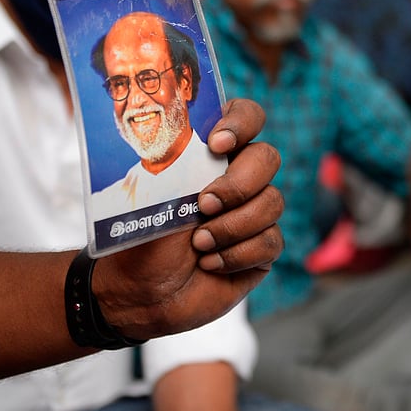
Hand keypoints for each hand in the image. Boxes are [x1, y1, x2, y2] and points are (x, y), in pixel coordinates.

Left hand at [93, 98, 283, 339]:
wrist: (138, 293)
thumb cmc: (140, 238)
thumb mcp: (155, 193)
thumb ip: (185, 162)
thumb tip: (209, 145)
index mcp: (211, 154)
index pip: (246, 117)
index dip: (241, 123)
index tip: (217, 144)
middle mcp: (237, 178)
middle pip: (267, 158)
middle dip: (238, 184)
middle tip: (204, 205)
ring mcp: (253, 214)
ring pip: (272, 203)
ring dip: (231, 226)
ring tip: (198, 244)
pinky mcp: (262, 250)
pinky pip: (271, 241)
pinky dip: (236, 254)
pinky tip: (209, 264)